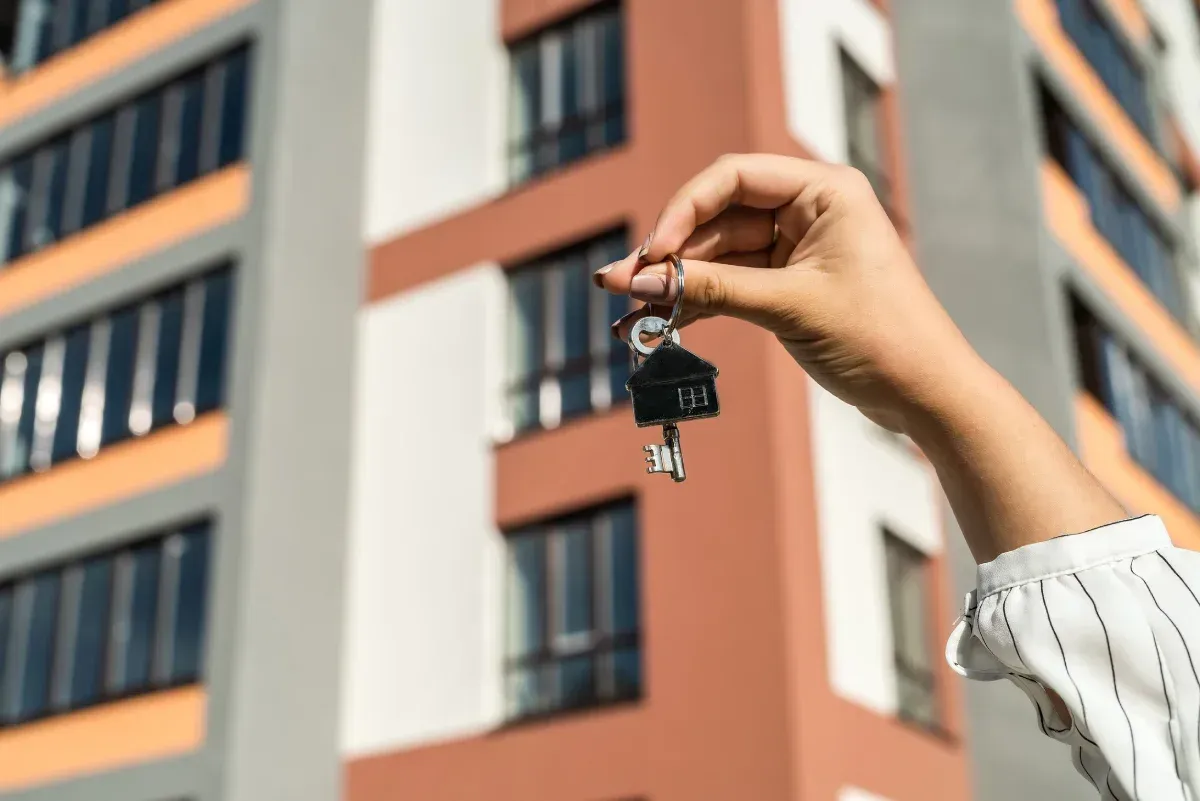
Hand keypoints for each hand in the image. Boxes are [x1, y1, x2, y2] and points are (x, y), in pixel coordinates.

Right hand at [594, 153, 984, 433]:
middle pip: (719, 216)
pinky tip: (660, 323)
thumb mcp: (787, 307)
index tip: (652, 253)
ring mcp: (798, 248)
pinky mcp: (791, 285)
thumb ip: (710, 290)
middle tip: (621, 284)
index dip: (683, 210)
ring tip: (627, 311)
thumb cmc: (879, 337)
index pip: (733, 178)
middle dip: (671, 253)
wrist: (925, 392)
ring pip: (720, 255)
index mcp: (824, 191)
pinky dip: (700, 302)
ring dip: (677, 282)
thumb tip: (637, 283)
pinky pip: (733, 283)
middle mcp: (809, 210)